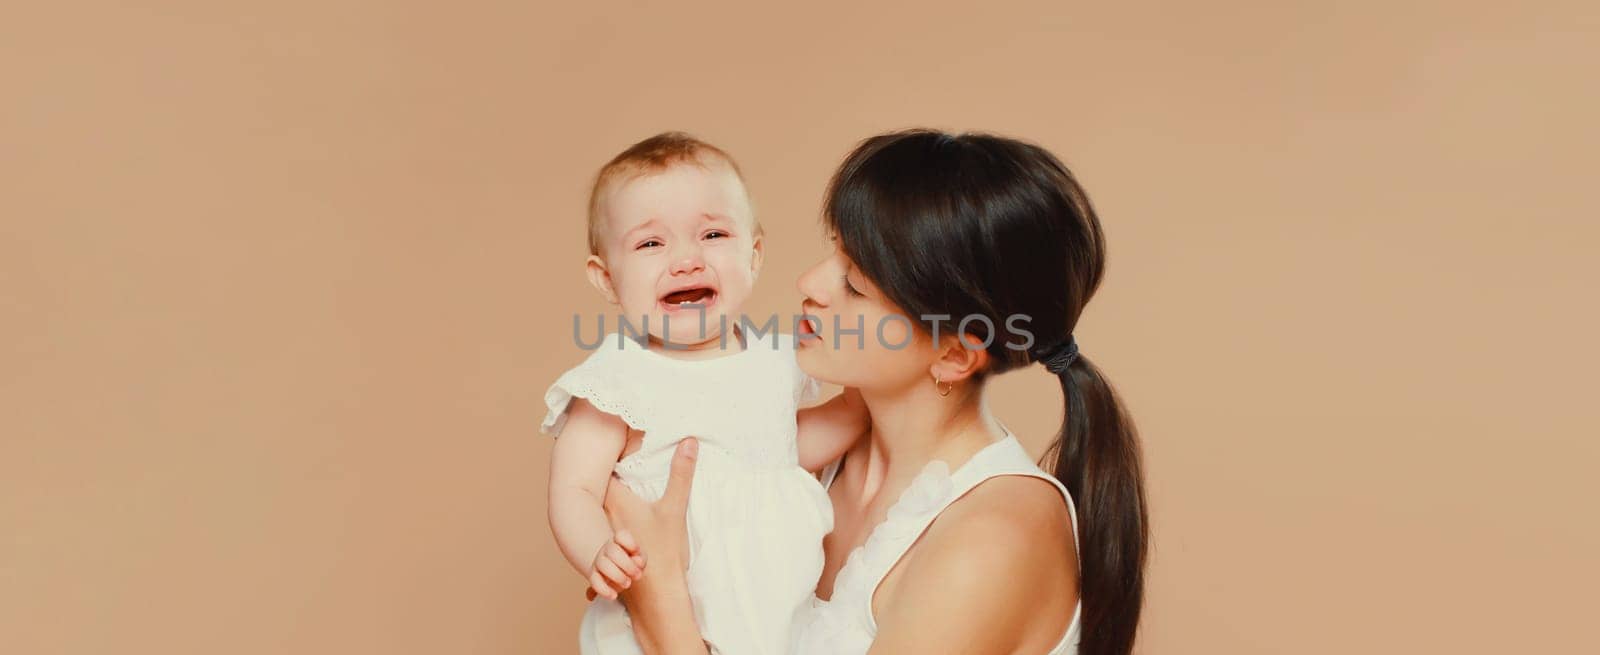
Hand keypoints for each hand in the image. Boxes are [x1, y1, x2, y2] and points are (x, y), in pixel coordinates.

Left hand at [585, 438, 697, 601]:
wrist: (657, 591)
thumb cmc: (665, 549)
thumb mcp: (675, 507)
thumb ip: (681, 473)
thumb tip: (689, 441)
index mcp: (618, 502)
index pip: (606, 472)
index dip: (610, 459)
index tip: (617, 448)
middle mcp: (605, 516)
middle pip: (598, 490)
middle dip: (608, 479)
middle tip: (617, 465)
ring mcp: (604, 534)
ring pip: (597, 512)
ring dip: (606, 504)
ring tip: (618, 494)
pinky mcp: (607, 551)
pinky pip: (600, 534)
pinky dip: (605, 528)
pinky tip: (617, 528)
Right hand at [587, 530, 644, 600]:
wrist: (616, 570)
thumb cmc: (631, 562)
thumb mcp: (639, 559)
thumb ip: (640, 559)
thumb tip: (637, 562)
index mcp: (619, 541)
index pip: (621, 535)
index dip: (629, 542)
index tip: (636, 551)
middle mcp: (607, 549)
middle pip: (613, 551)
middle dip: (627, 565)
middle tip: (637, 575)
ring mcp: (599, 562)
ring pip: (603, 565)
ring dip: (618, 576)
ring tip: (628, 584)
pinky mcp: (595, 577)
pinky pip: (595, 582)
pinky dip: (604, 590)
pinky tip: (614, 595)